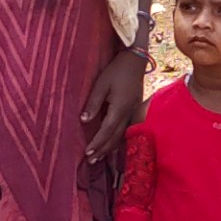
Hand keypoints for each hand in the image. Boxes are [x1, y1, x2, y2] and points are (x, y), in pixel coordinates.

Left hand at [79, 45, 148, 162]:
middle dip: (103, 150)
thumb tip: (84, 121)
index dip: (97, 143)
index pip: (106, 130)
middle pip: (115, 137)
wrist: (136, 60)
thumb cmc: (116, 70)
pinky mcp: (136, 109)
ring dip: (111, 147)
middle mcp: (129, 113)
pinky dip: (120, 139)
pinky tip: (114, 143)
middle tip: (91, 160)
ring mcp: (134, 112)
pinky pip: (128, 129)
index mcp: (120, 108)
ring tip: (101, 157)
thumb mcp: (101, 84)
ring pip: (123, 135)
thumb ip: (93, 103)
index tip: (87, 153)